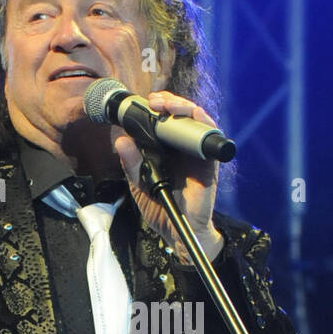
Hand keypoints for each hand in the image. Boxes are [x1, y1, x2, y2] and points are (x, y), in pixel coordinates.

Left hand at [113, 90, 224, 263]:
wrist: (178, 232)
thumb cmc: (161, 210)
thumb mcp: (139, 186)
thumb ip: (131, 165)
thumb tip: (121, 141)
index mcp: (168, 151)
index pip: (166, 121)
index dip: (159, 107)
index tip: (145, 102)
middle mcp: (184, 149)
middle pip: (182, 115)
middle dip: (169, 102)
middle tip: (154, 101)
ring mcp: (198, 155)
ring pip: (197, 120)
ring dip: (184, 107)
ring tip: (167, 106)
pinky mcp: (209, 164)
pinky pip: (211, 138)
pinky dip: (202, 123)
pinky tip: (191, 117)